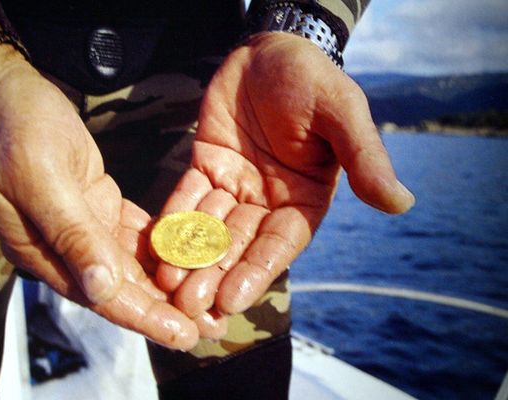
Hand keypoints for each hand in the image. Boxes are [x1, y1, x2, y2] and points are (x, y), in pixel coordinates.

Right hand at [0, 45, 198, 349]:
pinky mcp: (97, 206)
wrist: (7, 94)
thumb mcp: (40, 176)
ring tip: (210, 298)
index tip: (183, 334)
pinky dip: (162, 247)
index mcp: (42, 251)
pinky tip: (193, 256)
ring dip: (169, 283)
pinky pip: (134, 235)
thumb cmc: (16, 129)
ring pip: (131, 265)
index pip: (99, 295)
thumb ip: (69, 234)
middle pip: (121, 288)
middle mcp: (65, 248)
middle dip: (166, 308)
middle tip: (211, 326)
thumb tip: (102, 289)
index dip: (143, 316)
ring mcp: (83, 227)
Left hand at [156, 33, 414, 318]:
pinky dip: (173, 220)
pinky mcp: (206, 167)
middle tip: (190, 305)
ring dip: (189, 256)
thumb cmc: (312, 79)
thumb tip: (401, 203)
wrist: (269, 49)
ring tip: (167, 284)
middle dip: (215, 274)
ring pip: (210, 229)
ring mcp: (235, 187)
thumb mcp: (343, 114)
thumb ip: (365, 158)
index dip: (257, 271)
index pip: (279, 244)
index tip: (233, 299)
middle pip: (239, 246)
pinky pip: (187, 197)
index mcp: (304, 199)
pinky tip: (156, 245)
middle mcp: (268, 202)